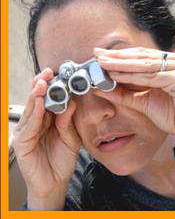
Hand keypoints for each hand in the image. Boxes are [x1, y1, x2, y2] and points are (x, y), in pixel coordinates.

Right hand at [12, 68, 81, 209]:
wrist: (55, 182)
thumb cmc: (61, 161)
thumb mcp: (70, 138)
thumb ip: (68, 121)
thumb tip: (71, 103)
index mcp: (49, 120)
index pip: (48, 99)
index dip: (52, 87)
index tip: (58, 75)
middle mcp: (37, 123)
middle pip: (37, 100)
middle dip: (42, 85)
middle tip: (47, 73)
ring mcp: (28, 131)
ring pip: (31, 109)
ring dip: (37, 95)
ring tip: (42, 83)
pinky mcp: (22, 142)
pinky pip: (30, 125)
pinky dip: (35, 113)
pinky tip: (39, 104)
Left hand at [94, 47, 174, 139]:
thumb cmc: (172, 114)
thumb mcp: (144, 100)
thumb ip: (125, 92)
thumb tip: (102, 87)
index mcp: (173, 61)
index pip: (143, 55)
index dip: (121, 54)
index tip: (102, 54)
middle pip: (142, 56)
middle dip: (117, 56)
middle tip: (98, 54)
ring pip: (145, 64)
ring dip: (121, 64)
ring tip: (103, 63)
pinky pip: (151, 77)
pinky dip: (132, 76)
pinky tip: (116, 75)